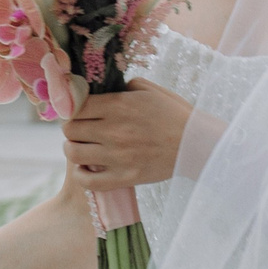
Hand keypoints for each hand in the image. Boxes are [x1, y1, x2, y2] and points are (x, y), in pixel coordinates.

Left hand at [63, 79, 190, 190]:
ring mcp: (117, 156)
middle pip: (70, 129)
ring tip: (80, 148)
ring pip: (73, 153)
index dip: (73, 109)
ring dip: (72, 150)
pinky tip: (86, 169)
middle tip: (80, 131)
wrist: (198, 144)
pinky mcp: (124, 177)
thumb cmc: (176, 114)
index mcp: (118, 105)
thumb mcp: (150, 90)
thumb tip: (102, 90)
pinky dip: (81, 175)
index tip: (79, 113)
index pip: (76, 106)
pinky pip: (88, 181)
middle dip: (72, 128)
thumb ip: (123, 87)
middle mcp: (114, 130)